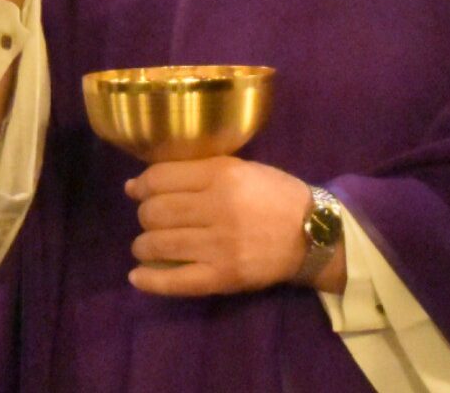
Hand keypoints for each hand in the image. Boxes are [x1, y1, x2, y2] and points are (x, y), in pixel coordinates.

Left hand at [123, 157, 313, 297]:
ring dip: (144, 246)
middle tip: (154, 221)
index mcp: (223, 175)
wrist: (314, 234)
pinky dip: (149, 280)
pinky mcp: (224, 276)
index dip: (141, 186)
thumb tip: (135, 186)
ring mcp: (220, 245)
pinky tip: (137, 276)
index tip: (138, 192)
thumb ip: (194, 172)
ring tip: (150, 246)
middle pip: (154, 212)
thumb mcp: (241, 169)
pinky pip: (175, 281)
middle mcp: (218, 208)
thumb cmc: (276, 196)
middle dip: (145, 217)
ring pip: (158, 244)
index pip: (160, 179)